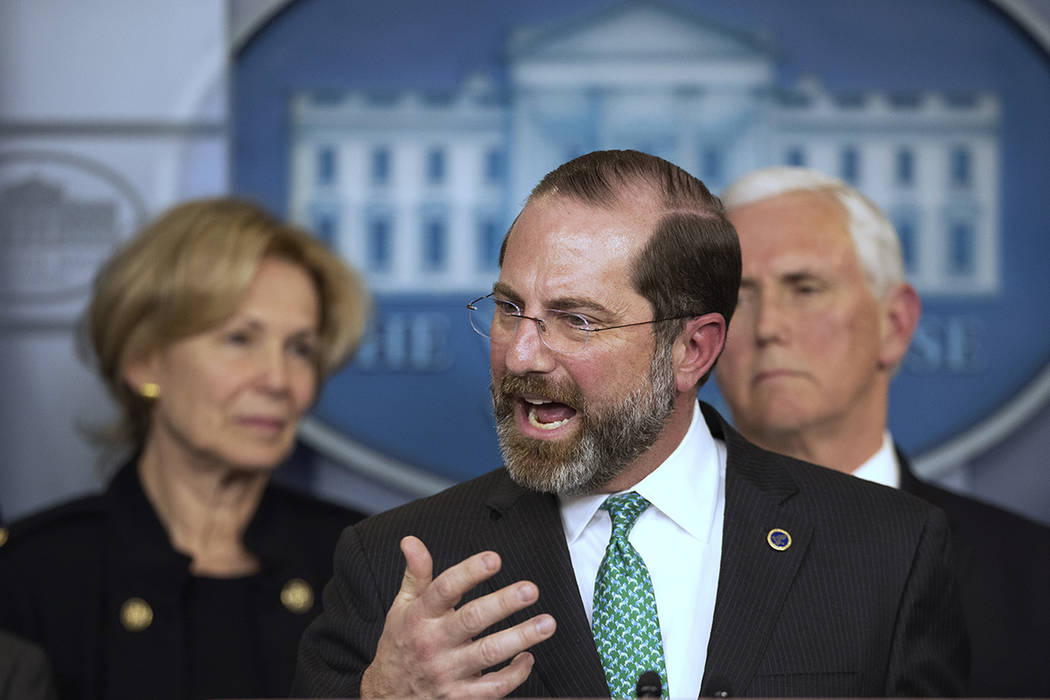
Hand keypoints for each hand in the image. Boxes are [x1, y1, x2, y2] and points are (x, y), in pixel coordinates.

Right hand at [360, 536, 556, 697]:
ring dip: (521, 637)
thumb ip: (416, 574)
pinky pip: (493, 688)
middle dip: (503, 603)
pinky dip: (515, 674)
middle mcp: (434, 643)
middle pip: (472, 619)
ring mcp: (448, 672)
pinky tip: (528, 658)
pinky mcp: (460, 697)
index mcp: (421, 617)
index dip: (469, 572)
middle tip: (529, 590)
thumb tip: (412, 541)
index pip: (445, 589)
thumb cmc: (400, 646)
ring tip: (546, 623)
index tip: (493, 559)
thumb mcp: (402, 608)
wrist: (387, 697)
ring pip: (489, 653)